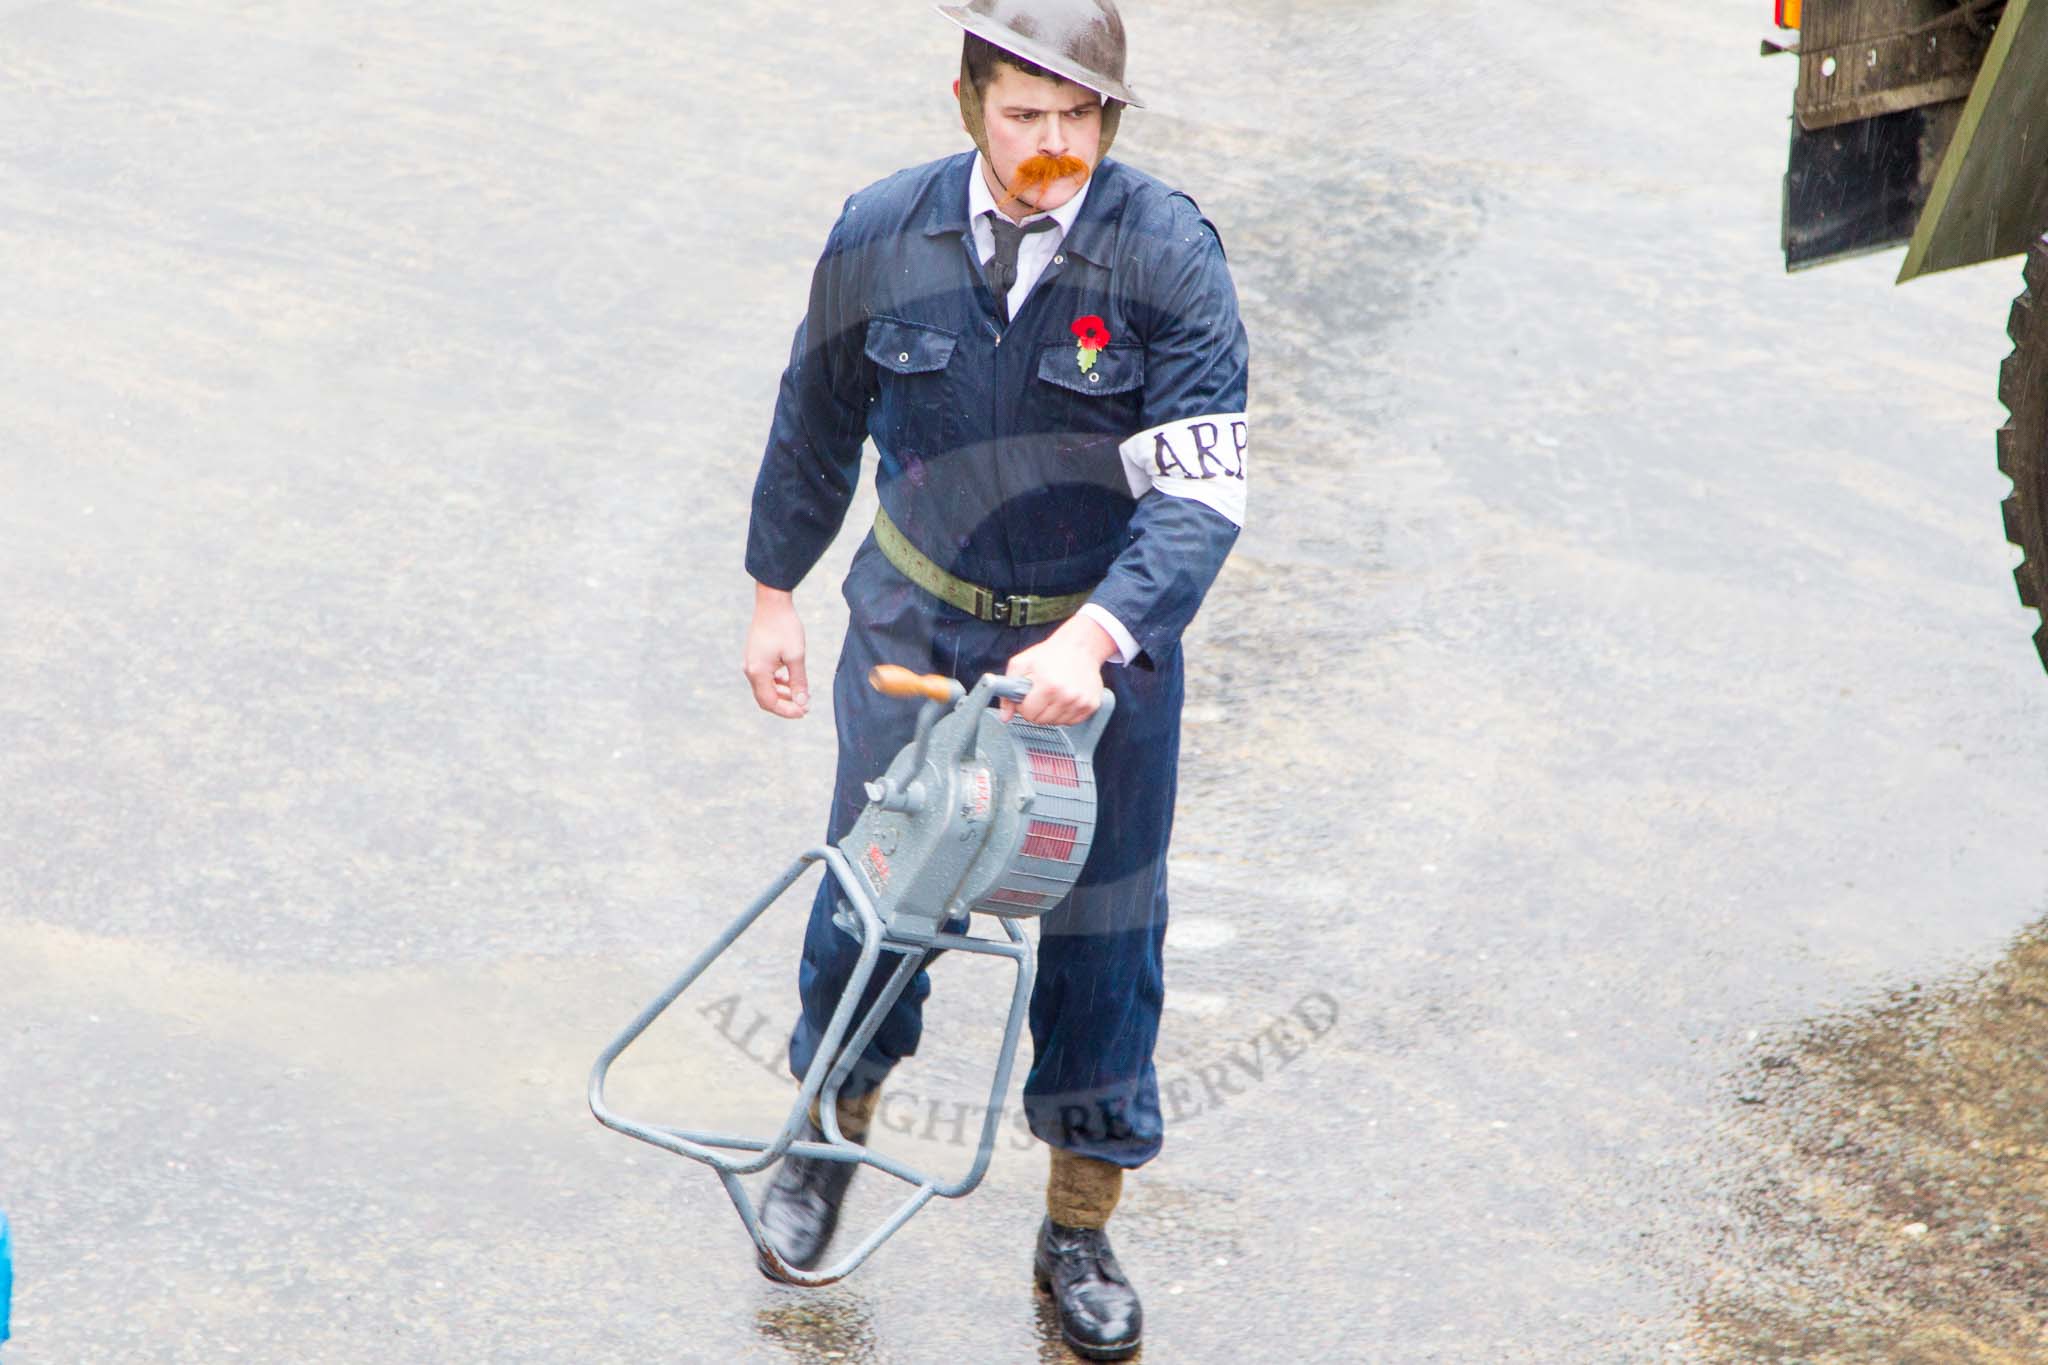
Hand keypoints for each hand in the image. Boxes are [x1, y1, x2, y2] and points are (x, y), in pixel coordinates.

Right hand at [743, 583, 809, 718]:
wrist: (772, 603)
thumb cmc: (785, 627)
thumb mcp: (796, 656)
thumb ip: (799, 682)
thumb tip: (802, 703)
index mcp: (757, 672)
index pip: (770, 702)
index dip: (787, 710)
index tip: (804, 711)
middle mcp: (749, 670)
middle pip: (765, 698)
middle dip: (784, 705)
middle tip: (804, 708)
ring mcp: (750, 663)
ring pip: (764, 689)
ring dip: (781, 695)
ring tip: (800, 695)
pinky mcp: (753, 657)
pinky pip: (763, 678)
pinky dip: (776, 683)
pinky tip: (790, 681)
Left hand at [1001, 615, 1115, 725]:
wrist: (1080, 647)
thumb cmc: (1050, 654)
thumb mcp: (1021, 663)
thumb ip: (1008, 689)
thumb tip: (1005, 716)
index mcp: (1048, 684)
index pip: (1028, 713)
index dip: (1023, 706)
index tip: (1026, 697)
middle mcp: (1067, 695)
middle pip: (1041, 720)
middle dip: (1036, 710)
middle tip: (1039, 694)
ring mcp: (1080, 701)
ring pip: (1056, 722)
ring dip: (1050, 712)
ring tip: (1053, 694)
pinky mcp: (1091, 705)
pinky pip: (1071, 721)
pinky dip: (1065, 713)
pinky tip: (1064, 698)